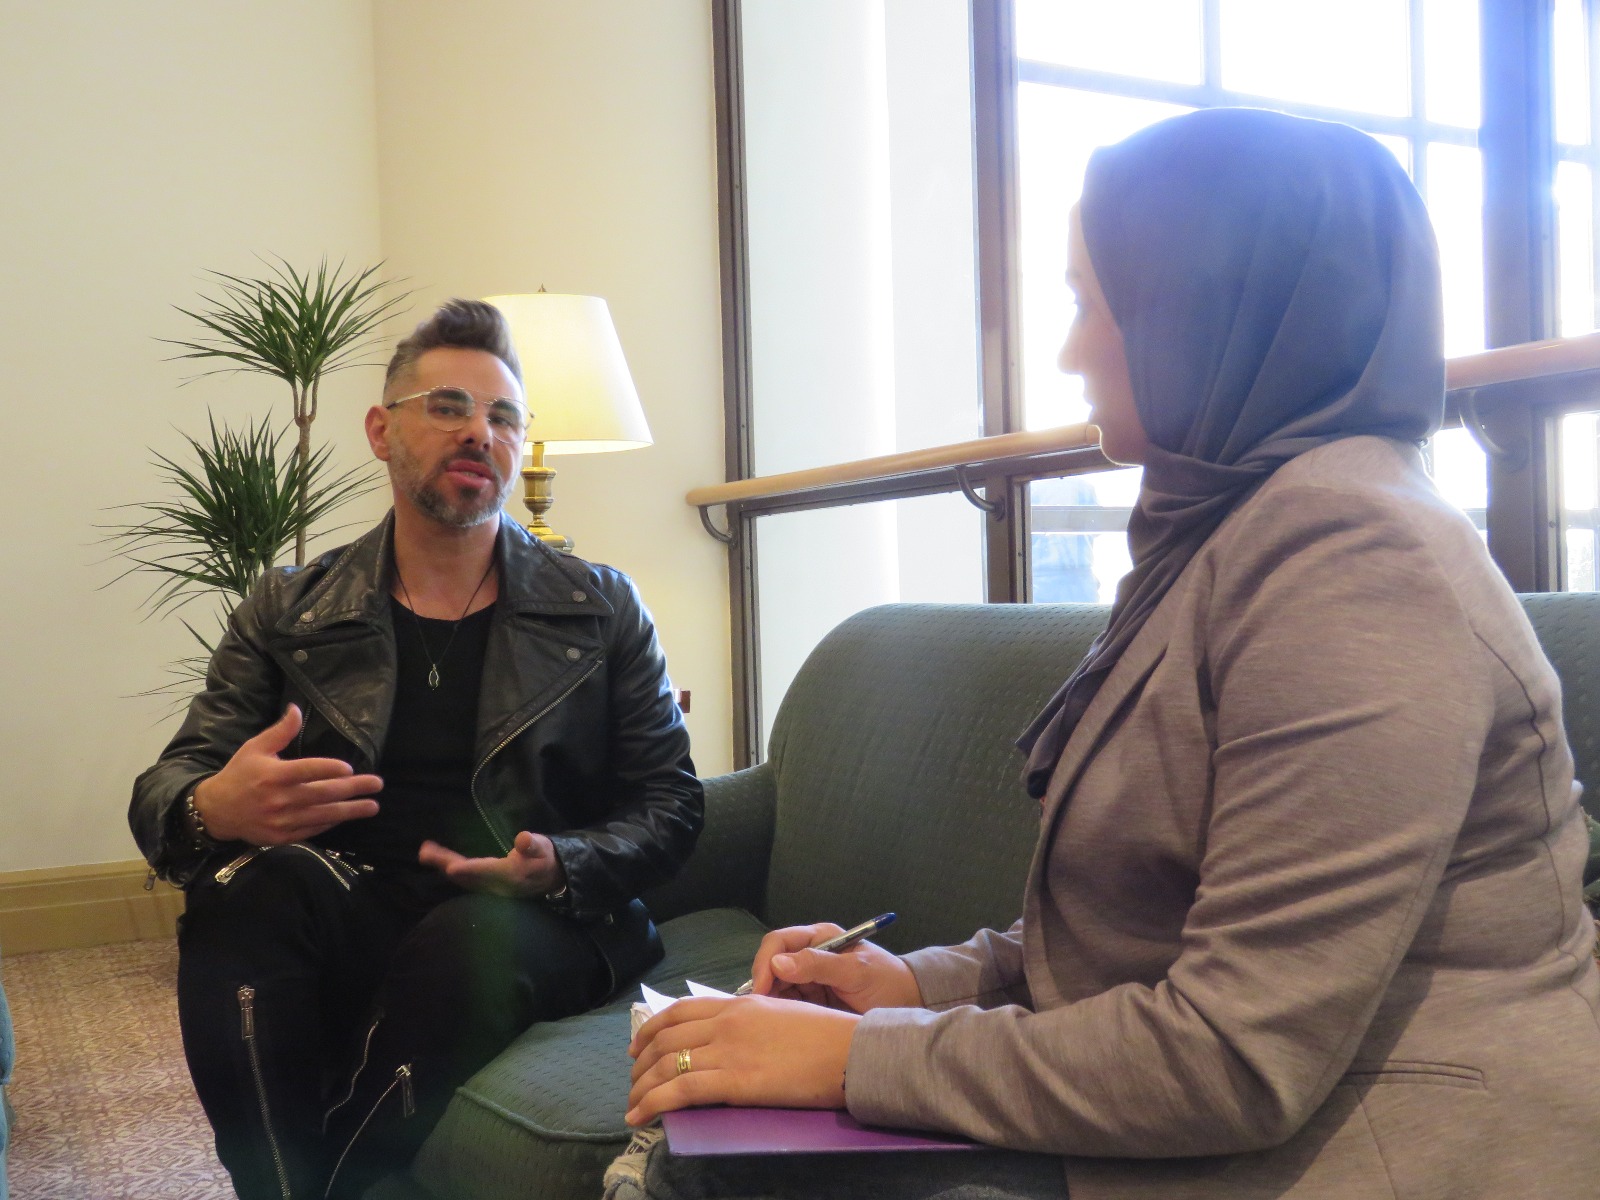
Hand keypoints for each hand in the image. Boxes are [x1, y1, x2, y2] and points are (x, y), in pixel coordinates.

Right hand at [194, 705, 381, 843]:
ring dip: (350, 810)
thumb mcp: (255, 748)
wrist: (216, 811)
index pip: (307, 771)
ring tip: (373, 805)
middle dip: (353, 789)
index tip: (351, 768)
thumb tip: (296, 709)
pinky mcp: (282, 836)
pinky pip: (312, 830)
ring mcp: (282, 820)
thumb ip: (280, 731)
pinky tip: (347, 816)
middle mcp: (280, 799)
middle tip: (377, 784)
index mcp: (274, 775)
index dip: (329, 769)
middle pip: (322, 794)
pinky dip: (331, 823)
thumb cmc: (239, 774)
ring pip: (322, 815)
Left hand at [417, 829, 563, 896]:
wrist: (551, 878)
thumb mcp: (544, 847)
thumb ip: (533, 844)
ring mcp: (490, 889)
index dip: (469, 869)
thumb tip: (522, 839)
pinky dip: (452, 871)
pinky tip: (442, 862)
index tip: (450, 867)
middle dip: (445, 864)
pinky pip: (465, 880)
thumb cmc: (545, 858)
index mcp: (510, 874)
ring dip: (444, 866)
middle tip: (425, 852)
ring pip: (463, 879)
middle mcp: (497, 885)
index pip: (486, 871)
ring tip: (426, 853)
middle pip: (467, 876)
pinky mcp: (487, 888)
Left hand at [626, 995, 857, 1125]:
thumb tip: (733, 1039)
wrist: (850, 1051)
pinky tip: (641, 1116)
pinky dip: (654, 1103)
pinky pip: (682, 1090)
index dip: (652, 1028)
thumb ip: (752, 1022)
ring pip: (667, 1065)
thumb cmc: (827, 1035)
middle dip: (641, 1062)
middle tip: (632, 1080)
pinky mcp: (735, 1081)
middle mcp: (727, 1023)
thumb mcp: (782, 1014)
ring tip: (632, 1105)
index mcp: (739, 1004)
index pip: (681, 1011)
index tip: (638, 1045)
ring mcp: (729, 1051)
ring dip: (642, 1087)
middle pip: (666, 1038)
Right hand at [749, 924, 922, 1012]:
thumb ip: (819, 965)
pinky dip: (781, 1013)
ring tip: (770, 1022)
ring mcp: (810, 978)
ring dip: (771, 1001)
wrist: (909, 1005)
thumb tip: (778, 963)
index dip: (765, 963)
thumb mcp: (856, 972)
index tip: (761, 990)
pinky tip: (781, 1026)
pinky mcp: (812, 1000)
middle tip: (761, 1012)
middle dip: (764, 985)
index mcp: (821, 938)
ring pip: (776, 986)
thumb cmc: (887, 982)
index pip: (779, 941)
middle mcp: (810, 954)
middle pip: (772, 964)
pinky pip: (788, 1003)